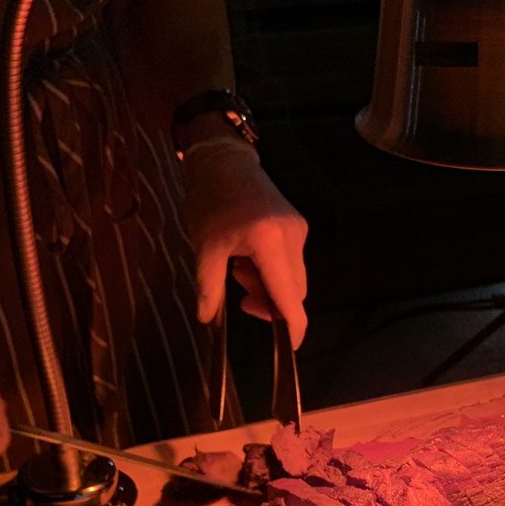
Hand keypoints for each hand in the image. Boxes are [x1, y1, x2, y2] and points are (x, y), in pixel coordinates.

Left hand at [181, 139, 308, 347]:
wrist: (224, 159)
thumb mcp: (205, 246)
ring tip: (239, 269)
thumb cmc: (210, 200)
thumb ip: (208, 286)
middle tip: (239, 295)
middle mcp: (293, 237)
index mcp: (269, 243)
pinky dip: (273, 271)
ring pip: (294, 279)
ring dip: (269, 287)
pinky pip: (291, 263)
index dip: (293, 327)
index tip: (288, 346)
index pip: (290, 297)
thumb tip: (207, 319)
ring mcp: (299, 231)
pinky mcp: (298, 226)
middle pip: (295, 292)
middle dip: (271, 303)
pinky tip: (249, 257)